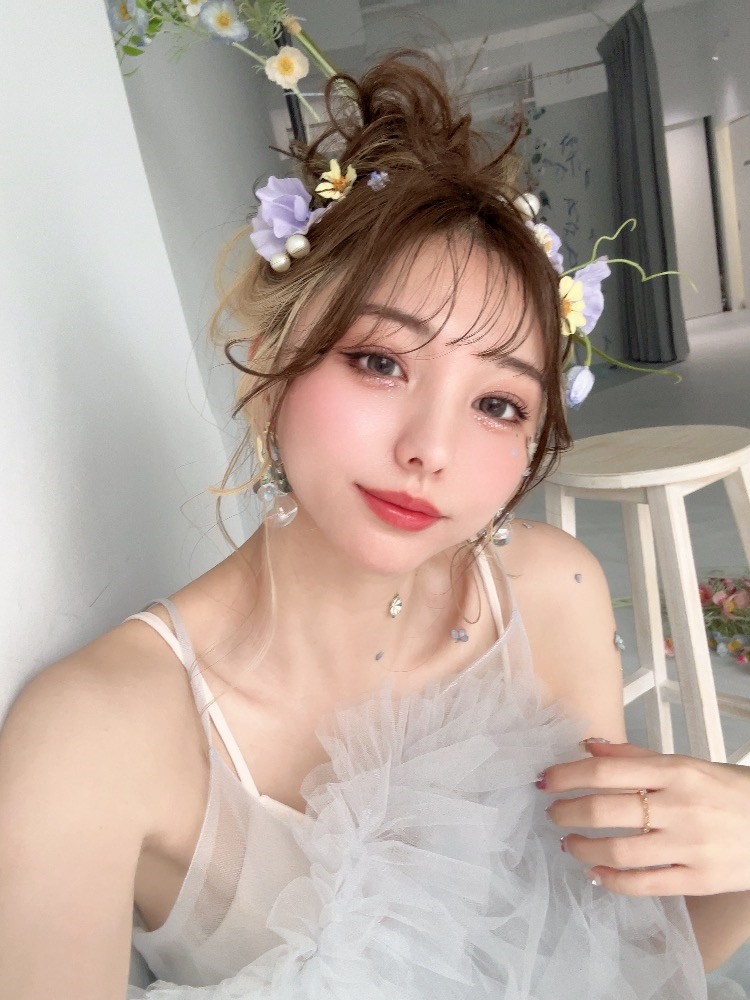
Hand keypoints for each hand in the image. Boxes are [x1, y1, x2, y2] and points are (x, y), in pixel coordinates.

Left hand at [540, 740, 749, 895]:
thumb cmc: (730, 791)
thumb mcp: (687, 764)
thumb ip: (636, 756)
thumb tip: (589, 746)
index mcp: (676, 771)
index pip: (606, 771)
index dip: (567, 775)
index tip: (545, 780)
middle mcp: (680, 807)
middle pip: (606, 809)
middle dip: (567, 811)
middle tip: (552, 812)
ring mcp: (690, 847)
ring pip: (620, 851)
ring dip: (583, 847)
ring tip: (568, 842)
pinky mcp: (699, 881)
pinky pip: (645, 885)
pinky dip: (612, 880)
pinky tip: (595, 872)